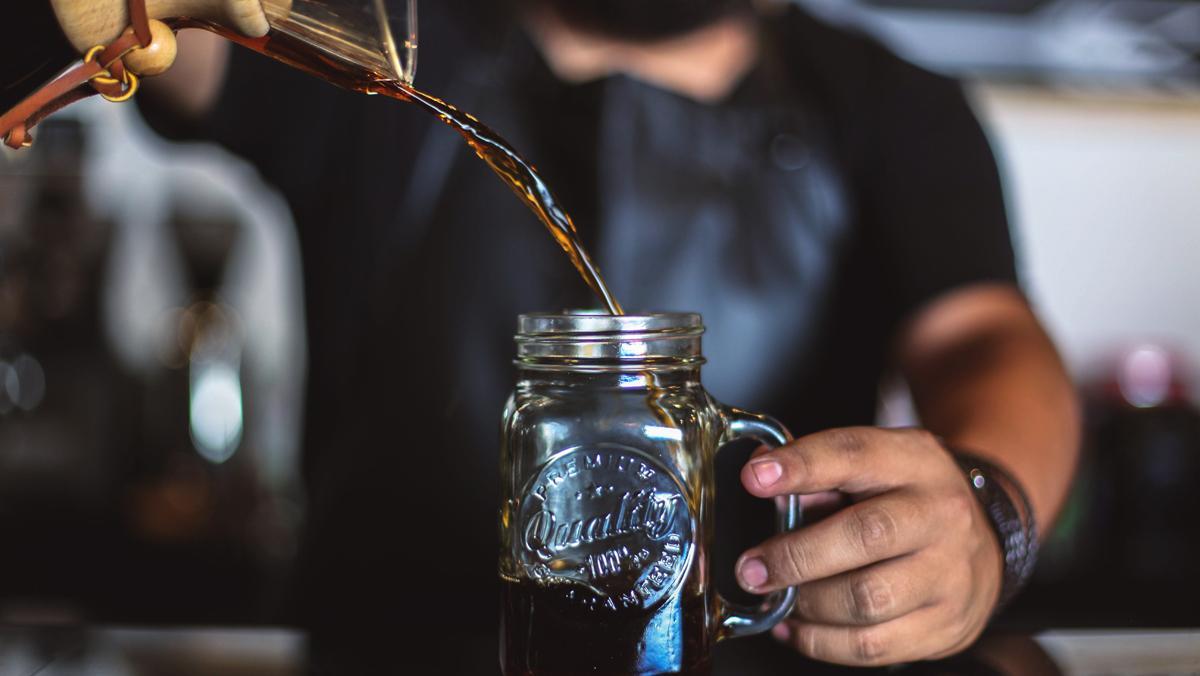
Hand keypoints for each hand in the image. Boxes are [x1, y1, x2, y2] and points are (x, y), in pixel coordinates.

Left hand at [736, 427, 1002, 665]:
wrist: (981, 545)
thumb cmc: (907, 501)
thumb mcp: (874, 467)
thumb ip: (819, 474)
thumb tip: (764, 486)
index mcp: (914, 461)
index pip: (854, 454)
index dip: (801, 466)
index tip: (754, 478)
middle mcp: (940, 514)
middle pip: (865, 536)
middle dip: (796, 555)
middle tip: (753, 569)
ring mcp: (950, 574)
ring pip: (867, 600)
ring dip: (807, 604)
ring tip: (779, 597)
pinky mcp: (945, 625)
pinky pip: (871, 646)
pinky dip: (820, 641)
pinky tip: (798, 626)